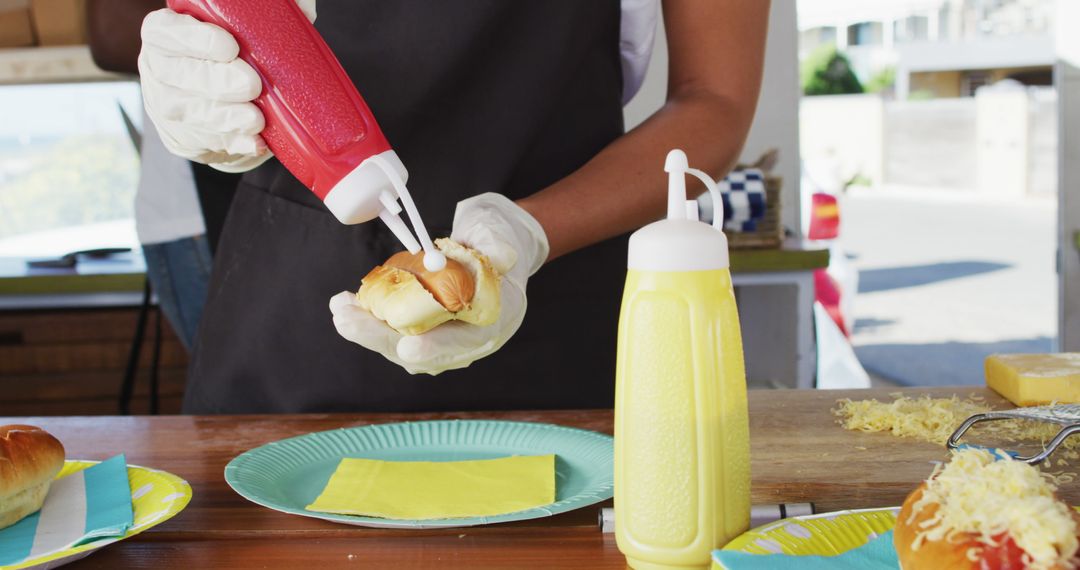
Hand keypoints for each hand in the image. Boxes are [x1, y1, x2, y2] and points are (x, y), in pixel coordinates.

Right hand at [137, 1, 315, 171]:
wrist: (227, 101)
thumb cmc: (237, 56)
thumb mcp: (244, 29)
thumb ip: (266, 10)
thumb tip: (303, 8)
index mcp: (165, 34)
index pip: (165, 32)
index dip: (194, 39)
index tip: (230, 46)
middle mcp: (158, 69)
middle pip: (178, 76)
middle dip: (217, 82)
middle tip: (252, 85)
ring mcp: (165, 107)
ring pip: (188, 113)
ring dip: (225, 118)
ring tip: (256, 119)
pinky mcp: (181, 139)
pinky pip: (203, 143)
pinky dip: (233, 143)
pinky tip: (253, 142)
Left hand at [330, 193, 548, 374]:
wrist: (489, 247)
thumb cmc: (496, 238)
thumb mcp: (500, 234)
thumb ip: (499, 245)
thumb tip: (501, 257)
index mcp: (496, 317)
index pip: (468, 339)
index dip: (439, 347)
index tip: (408, 347)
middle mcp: (470, 337)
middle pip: (423, 350)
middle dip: (381, 337)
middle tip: (347, 321)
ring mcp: (445, 337)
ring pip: (401, 345)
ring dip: (368, 330)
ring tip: (341, 309)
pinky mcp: (424, 331)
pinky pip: (394, 333)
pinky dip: (369, 321)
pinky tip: (346, 305)